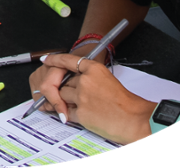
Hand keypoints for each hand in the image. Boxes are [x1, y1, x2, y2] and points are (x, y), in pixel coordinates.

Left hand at [37, 53, 155, 144]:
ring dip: (66, 102)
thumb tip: (75, 81)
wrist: (134, 118)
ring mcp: (82, 97)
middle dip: (67, 89)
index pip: (69, 60)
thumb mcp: (107, 79)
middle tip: (74, 96)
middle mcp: (85, 81)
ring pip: (62, 96)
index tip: (45, 59)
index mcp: (94, 69)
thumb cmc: (124, 101)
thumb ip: (90, 78)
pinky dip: (69, 115)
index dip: (55, 60)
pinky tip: (79, 116)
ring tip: (81, 107)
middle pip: (64, 82)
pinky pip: (67, 112)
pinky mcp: (81, 114)